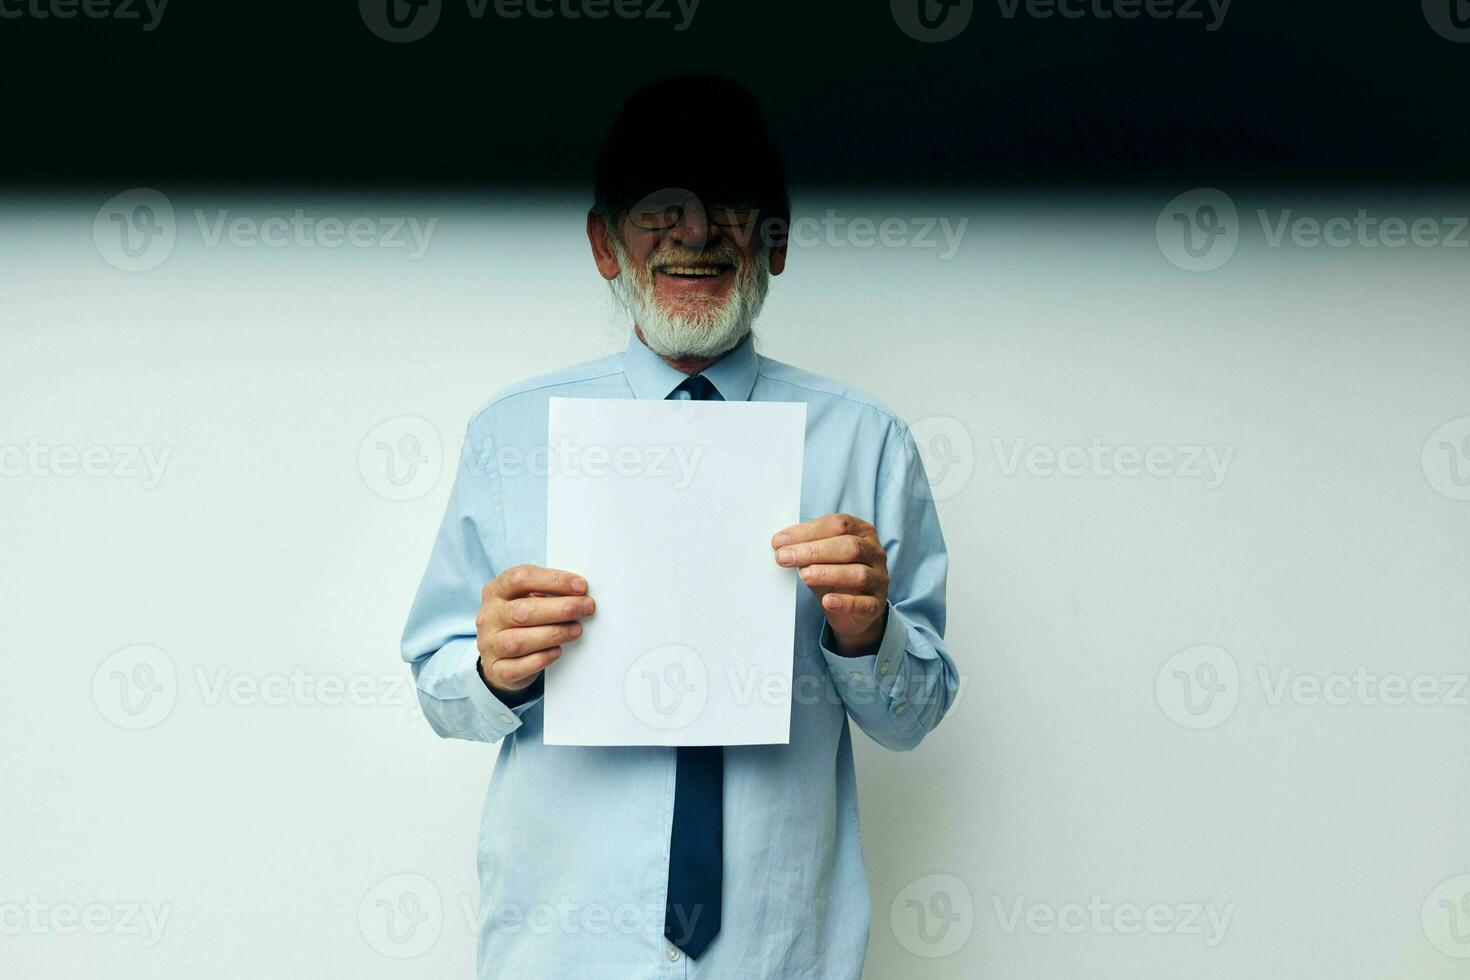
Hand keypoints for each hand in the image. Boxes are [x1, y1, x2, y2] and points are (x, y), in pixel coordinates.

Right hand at [476, 565, 594, 697]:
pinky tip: (557, 651)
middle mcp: (489, 617)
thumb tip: (579, 592)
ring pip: (519, 641)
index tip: (581, 586)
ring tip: (576, 630)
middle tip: (586, 607)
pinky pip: (518, 666)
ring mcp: (489, 644)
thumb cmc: (519, 621)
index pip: (521, 578)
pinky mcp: (496, 670)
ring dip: (553, 634)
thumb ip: (546, 593)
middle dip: (560, 609)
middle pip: (522, 611)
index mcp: (496, 591)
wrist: (498, 657)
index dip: (554, 580)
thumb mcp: (525, 599)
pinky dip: (541, 659)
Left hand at [772, 514, 888, 656]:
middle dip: (814, 551)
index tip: (780, 541)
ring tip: (803, 575)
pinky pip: (864, 604)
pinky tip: (827, 601)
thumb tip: (780, 543)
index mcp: (862, 532)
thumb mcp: (822, 556)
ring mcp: (879, 579)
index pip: (839, 524)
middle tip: (785, 557)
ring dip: (828, 573)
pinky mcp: (876, 605)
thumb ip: (807, 546)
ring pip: (858, 574)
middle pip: (850, 547)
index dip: (808, 531)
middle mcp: (875, 553)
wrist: (853, 609)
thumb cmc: (835, 574)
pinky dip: (845, 602)